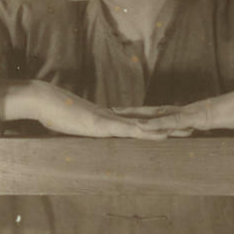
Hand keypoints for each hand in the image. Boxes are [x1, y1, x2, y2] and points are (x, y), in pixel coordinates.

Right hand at [2, 79, 189, 138]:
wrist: (41, 99)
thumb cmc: (51, 111)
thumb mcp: (70, 124)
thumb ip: (81, 128)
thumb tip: (84, 132)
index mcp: (107, 117)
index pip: (137, 119)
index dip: (156, 122)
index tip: (173, 124)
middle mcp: (113, 116)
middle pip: (147, 120)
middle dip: (169, 124)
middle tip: (191, 127)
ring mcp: (109, 120)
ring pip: (143, 125)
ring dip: (164, 129)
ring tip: (185, 131)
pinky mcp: (102, 125)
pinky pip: (127, 129)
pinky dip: (144, 132)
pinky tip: (158, 134)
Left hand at [114, 77, 233, 133]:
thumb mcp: (229, 124)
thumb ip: (217, 128)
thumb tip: (211, 135)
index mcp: (195, 112)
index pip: (165, 112)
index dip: (146, 114)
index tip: (128, 114)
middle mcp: (189, 109)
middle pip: (155, 110)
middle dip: (132, 112)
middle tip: (110, 110)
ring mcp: (193, 112)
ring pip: (160, 115)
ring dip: (138, 117)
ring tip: (117, 118)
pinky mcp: (200, 117)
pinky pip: (174, 122)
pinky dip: (158, 125)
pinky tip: (143, 127)